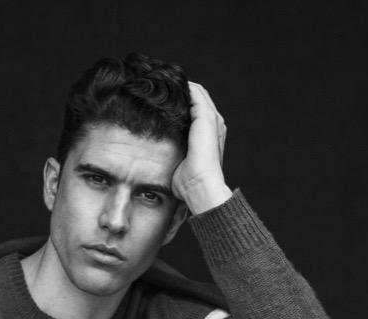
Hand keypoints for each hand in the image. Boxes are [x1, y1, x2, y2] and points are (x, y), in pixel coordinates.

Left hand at [172, 82, 232, 214]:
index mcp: (210, 135)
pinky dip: (182, 87)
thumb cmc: (188, 184)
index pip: (197, 111)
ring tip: (161, 82)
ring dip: (180, 86)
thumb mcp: (178, 164)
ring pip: (197, 91)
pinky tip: (166, 86)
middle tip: (160, 87)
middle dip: (180, 91)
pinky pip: (195, 92)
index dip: (182, 103)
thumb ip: (173, 153)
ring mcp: (211, 119)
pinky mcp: (205, 116)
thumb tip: (153, 155)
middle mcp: (214, 124)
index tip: (163, 100)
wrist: (200, 187)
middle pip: (198, 97)